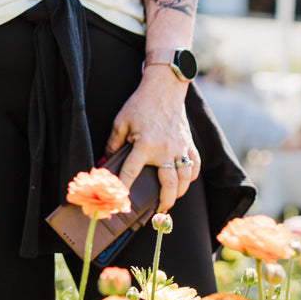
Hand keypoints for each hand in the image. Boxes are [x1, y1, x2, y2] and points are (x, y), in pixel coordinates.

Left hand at [105, 72, 199, 212]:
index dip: (125, 188)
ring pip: (185, 179)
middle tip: (159, 211)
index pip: (132, 173)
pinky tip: (185, 182)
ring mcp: (181, 148)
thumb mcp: (121, 122)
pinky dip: (191, 177)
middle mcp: (166, 150)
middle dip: (165, 201)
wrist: (165, 88)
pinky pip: (195, 166)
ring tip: (172, 200)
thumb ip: (113, 144)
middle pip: (169, 185)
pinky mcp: (190, 143)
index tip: (122, 202)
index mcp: (145, 145)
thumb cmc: (141, 104)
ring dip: (179, 193)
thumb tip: (105, 161)